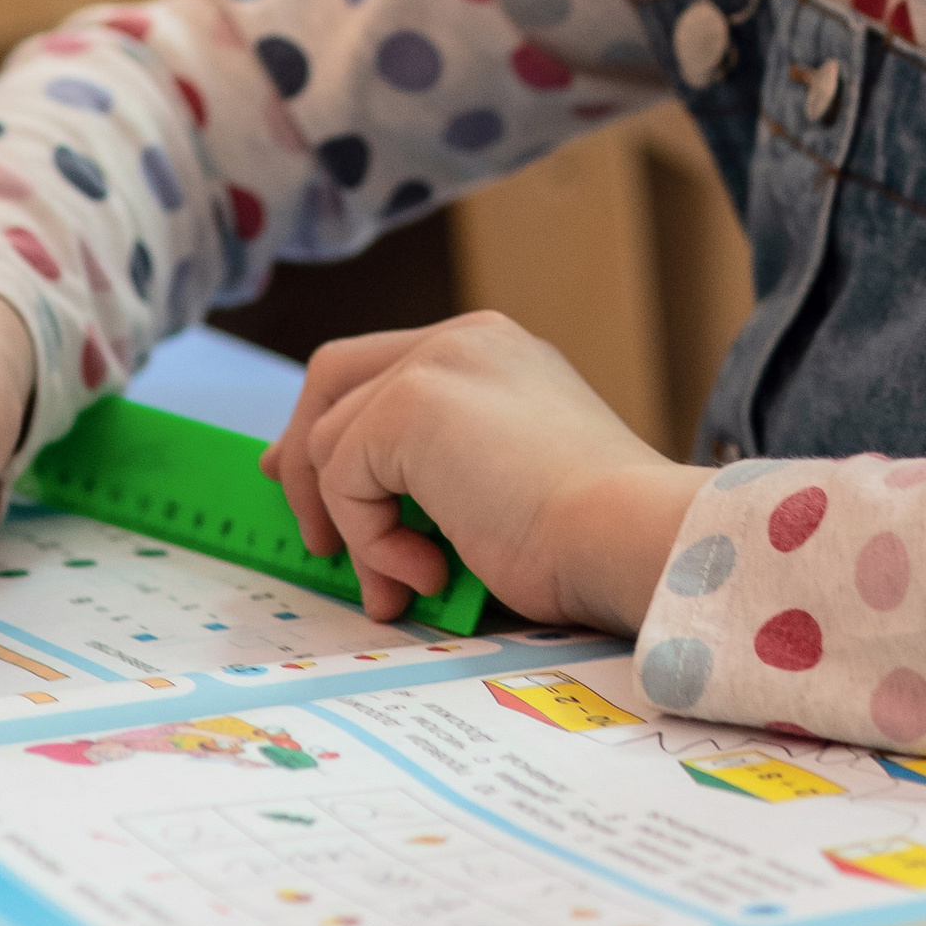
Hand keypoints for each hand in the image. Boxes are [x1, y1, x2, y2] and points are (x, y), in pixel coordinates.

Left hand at [259, 313, 706, 633]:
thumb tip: (356, 501)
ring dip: (356, 531)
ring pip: (331, 441)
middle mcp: (464, 339)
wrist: (627, 533)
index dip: (331, 422)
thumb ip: (440, 469)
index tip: (299, 476)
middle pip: (335, 375)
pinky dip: (370, 540)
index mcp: (495, 350)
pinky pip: (342, 478)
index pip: (384, 368)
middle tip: (309, 533)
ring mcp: (437, 362)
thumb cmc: (590, 534)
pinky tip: (428, 575)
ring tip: (406, 586)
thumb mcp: (504, 479)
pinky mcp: (411, 403)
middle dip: (303, 455)